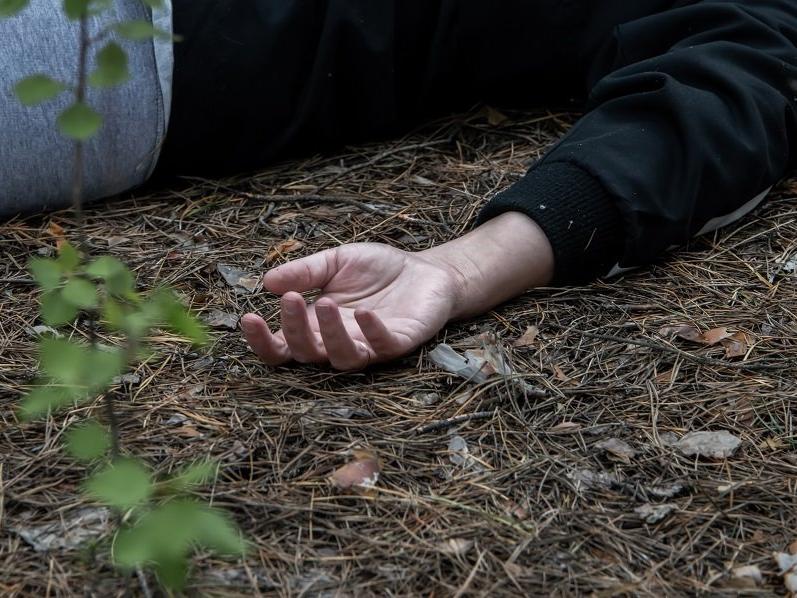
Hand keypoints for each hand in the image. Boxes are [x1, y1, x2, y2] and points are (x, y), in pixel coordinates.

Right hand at [241, 243, 463, 369]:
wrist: (427, 270)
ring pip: (341, 358)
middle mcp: (338, 342)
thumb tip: (267, 281)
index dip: (262, 340)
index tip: (249, 317)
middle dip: (293, 329)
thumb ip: (305, 272)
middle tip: (290, 299)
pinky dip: (371, 332)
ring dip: (329, 335)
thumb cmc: (379, 270)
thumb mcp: (336, 261)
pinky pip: (381, 347)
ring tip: (323, 302)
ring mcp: (368, 347)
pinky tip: (363, 312)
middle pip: (306, 354)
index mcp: (316, 326)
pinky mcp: (398, 344)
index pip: (282, 346)